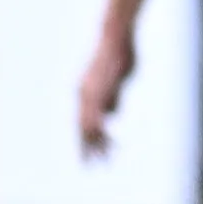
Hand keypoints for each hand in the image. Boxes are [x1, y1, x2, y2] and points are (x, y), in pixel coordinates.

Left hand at [78, 25, 132, 158]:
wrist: (116, 36)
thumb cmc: (120, 54)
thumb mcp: (117, 81)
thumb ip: (112, 99)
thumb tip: (111, 114)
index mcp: (85, 92)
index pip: (83, 122)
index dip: (86, 140)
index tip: (90, 156)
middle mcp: (83, 94)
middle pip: (82, 128)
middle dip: (87, 149)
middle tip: (89, 167)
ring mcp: (90, 93)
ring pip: (89, 125)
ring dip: (97, 145)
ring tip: (102, 162)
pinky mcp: (99, 91)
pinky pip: (99, 115)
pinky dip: (101, 131)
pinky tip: (105, 144)